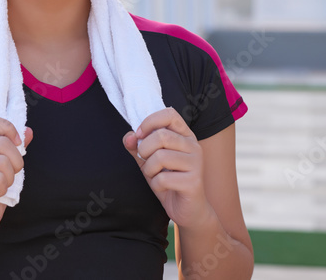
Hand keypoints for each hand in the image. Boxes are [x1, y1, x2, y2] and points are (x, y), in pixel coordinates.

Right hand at [0, 115, 32, 242]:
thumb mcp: (6, 167)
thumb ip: (15, 148)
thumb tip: (28, 131)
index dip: (7, 127)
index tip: (17, 143)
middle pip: (3, 144)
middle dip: (16, 163)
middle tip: (8, 177)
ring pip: (2, 163)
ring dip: (9, 179)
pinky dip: (2, 189)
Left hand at [122, 107, 213, 228]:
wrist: (188, 210)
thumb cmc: (168, 180)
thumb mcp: (148, 160)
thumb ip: (137, 146)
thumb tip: (129, 137)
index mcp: (184, 135)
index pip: (169, 114)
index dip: (150, 121)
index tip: (139, 135)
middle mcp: (193, 146)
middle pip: (161, 136)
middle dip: (144, 150)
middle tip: (145, 161)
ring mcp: (196, 164)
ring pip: (161, 157)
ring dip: (149, 169)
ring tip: (155, 176)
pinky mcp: (194, 182)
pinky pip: (163, 178)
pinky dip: (156, 185)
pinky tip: (163, 188)